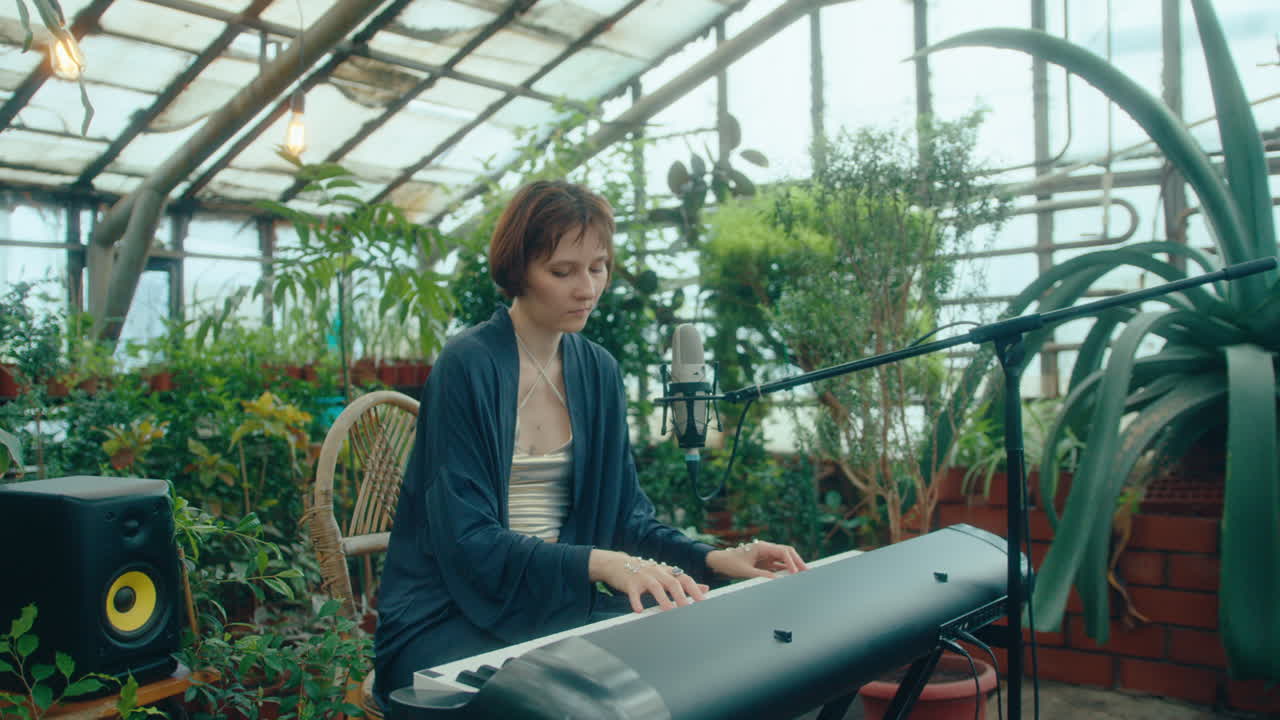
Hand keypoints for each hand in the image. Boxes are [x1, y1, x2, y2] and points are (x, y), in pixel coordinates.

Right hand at [589, 550, 708, 612]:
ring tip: (669, 611)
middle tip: (688, 610)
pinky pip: (633, 592)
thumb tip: (705, 588)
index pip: (684, 579)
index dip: (694, 589)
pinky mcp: (630, 583)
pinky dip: (636, 601)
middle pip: (672, 582)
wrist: (617, 564)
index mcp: (667, 571)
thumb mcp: (665, 575)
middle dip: (681, 596)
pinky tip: (639, 610)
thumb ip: (684, 582)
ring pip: (655, 587)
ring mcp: (643, 576)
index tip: (703, 602)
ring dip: (663, 599)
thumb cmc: (645, 573)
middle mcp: (657, 572)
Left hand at [705, 539, 807, 580]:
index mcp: (762, 547)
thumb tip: (776, 580)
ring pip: (784, 560)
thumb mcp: (744, 571)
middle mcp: (766, 550)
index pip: (782, 552)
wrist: (718, 563)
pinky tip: (792, 578)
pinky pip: (778, 566)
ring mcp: (766, 556)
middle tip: (808, 572)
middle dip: (798, 562)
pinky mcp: (764, 563)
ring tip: (804, 575)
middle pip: (787, 553)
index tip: (796, 573)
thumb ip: (761, 575)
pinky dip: (786, 571)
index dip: (791, 562)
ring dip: (793, 566)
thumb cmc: (729, 563)